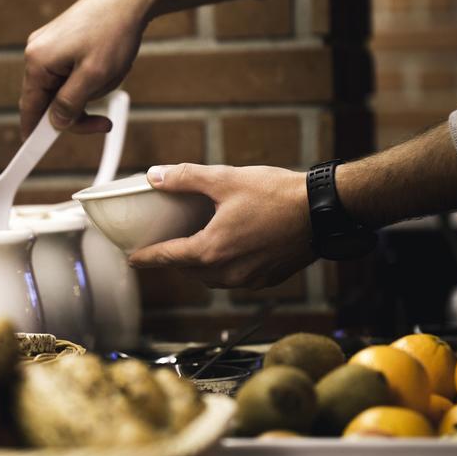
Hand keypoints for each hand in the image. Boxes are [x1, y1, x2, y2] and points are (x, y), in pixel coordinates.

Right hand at [20, 0, 162, 136]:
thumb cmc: (114, 34)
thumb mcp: (94, 78)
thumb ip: (70, 104)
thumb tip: (53, 123)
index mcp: (37, 61)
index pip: (30, 108)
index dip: (36, 134)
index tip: (37, 153)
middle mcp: (37, 52)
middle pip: (47, 101)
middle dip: (77, 112)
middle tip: (104, 122)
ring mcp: (49, 45)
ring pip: (63, 89)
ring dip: (88, 94)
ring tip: (111, 76)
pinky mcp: (63, 41)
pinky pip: (71, 74)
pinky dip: (90, 79)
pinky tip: (108, 66)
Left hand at [128, 164, 315, 288]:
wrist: (324, 211)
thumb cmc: (276, 194)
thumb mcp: (226, 179)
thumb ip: (186, 178)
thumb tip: (155, 175)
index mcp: (212, 251)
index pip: (168, 257)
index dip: (147, 258)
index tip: (132, 259)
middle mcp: (229, 273)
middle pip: (190, 270)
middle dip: (176, 260)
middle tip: (168, 245)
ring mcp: (251, 280)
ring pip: (214, 278)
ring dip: (202, 265)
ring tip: (199, 245)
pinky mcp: (269, 279)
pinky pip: (238, 278)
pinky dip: (228, 266)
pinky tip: (233, 247)